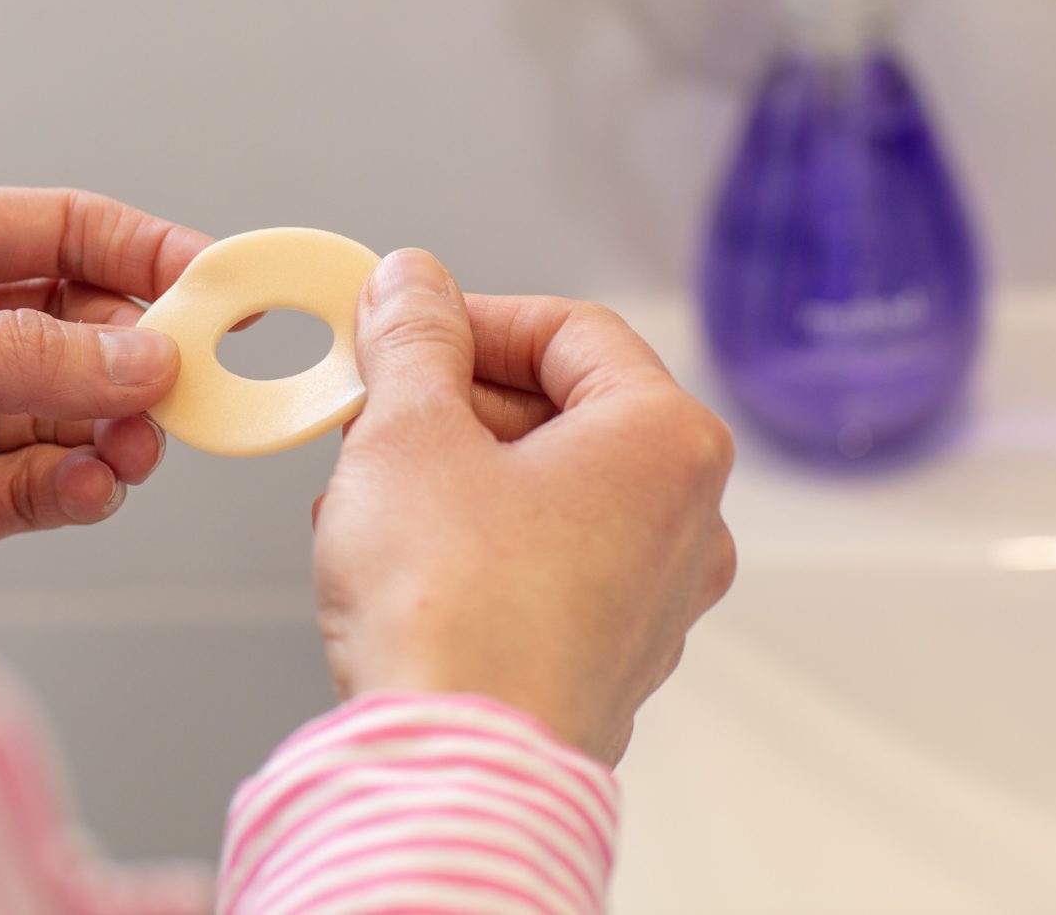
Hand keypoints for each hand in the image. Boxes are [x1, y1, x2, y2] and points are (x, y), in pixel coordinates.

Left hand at [0, 183, 210, 580]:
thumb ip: (11, 354)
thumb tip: (141, 357)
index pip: (53, 231)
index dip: (142, 251)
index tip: (219, 285)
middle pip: (72, 323)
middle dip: (135, 352)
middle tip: (189, 386)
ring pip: (60, 412)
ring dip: (111, 428)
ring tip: (137, 447)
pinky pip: (27, 488)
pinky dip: (71, 490)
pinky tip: (92, 488)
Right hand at [312, 249, 736, 764]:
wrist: (455, 770)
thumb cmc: (452, 612)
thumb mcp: (406, 433)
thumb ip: (412, 340)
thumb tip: (412, 285)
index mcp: (665, 442)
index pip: (570, 328)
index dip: (470, 315)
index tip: (401, 326)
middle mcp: (689, 519)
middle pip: (565, 408)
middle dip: (454, 399)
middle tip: (373, 406)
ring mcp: (658, 596)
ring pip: (549, 486)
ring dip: (452, 468)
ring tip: (365, 484)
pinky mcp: (611, 655)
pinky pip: (545, 559)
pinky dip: (473, 536)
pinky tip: (394, 550)